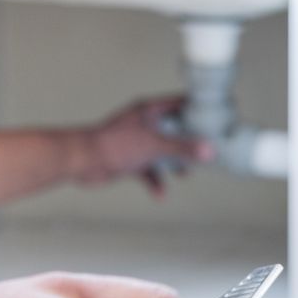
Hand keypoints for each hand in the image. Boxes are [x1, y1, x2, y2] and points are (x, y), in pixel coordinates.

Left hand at [76, 95, 214, 196]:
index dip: (198, 109)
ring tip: (185, 174)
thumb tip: (208, 150)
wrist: (82, 161)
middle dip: (189, 143)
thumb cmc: (112, 145)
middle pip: (174, 130)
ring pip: (162, 151)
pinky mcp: (129, 159)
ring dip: (173, 164)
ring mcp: (137, 141)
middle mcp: (144, 123)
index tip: (215, 118)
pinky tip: (160, 194)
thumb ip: (182, 148)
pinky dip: (155, 181)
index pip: (180, 103)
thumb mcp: (154, 146)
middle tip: (205, 151)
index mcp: (149, 110)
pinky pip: (148, 169)